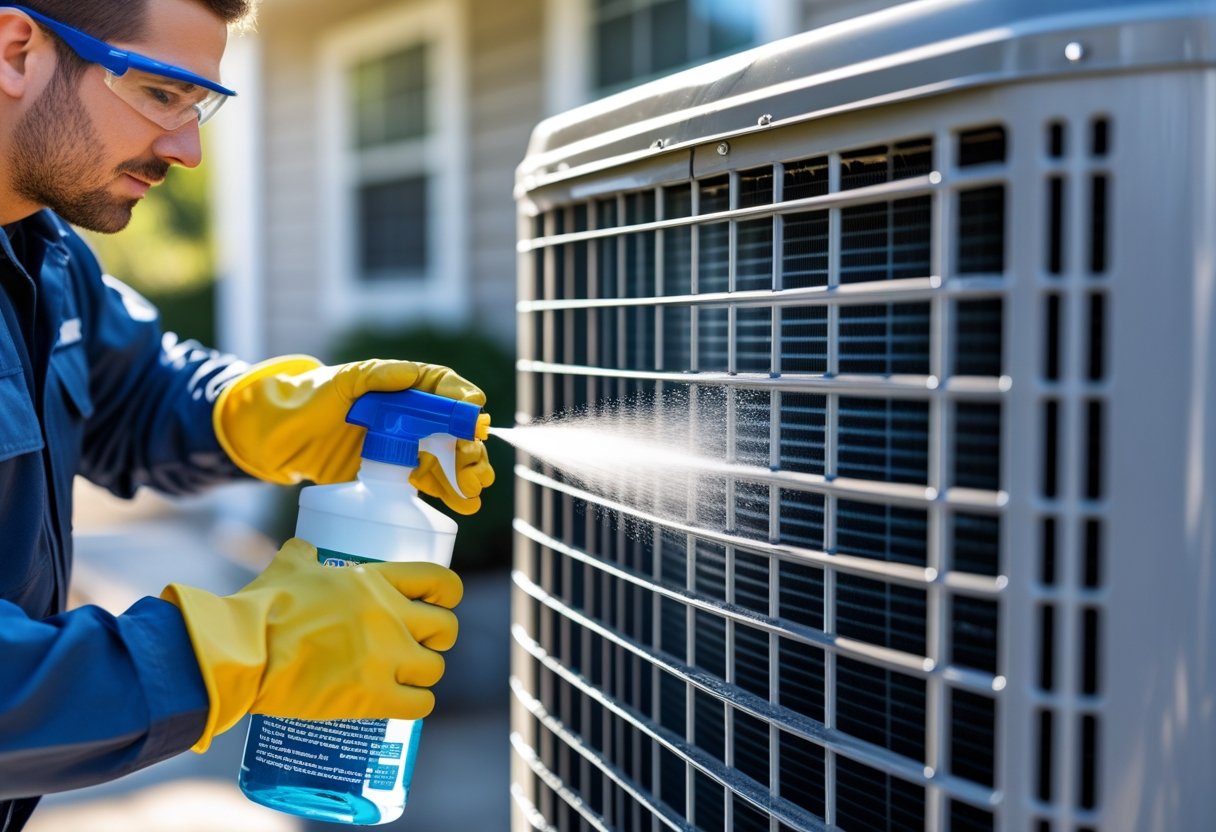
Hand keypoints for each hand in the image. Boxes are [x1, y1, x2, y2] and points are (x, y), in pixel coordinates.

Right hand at [161, 538, 462, 751]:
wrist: (244, 651)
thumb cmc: (264, 606)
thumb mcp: (290, 565)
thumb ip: (304, 554)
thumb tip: (303, 547)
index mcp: (375, 581)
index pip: (439, 581)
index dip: (448, 593)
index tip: (442, 602)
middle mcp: (391, 617)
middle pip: (446, 628)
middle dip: (437, 638)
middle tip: (419, 645)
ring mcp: (386, 657)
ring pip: (435, 669)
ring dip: (423, 674)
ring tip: (404, 676)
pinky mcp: (373, 697)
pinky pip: (420, 704)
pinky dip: (416, 704)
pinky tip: (402, 702)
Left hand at [213, 356, 494, 511]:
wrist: (279, 437)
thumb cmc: (309, 399)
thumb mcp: (339, 383)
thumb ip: (373, 376)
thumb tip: (410, 375)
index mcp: (402, 386)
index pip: (444, 387)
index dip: (463, 401)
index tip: (473, 416)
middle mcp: (412, 415)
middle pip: (454, 429)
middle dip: (470, 448)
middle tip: (474, 469)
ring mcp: (407, 446)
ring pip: (450, 459)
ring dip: (468, 474)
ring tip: (475, 490)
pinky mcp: (397, 475)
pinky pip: (431, 483)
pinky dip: (451, 494)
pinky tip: (465, 505)